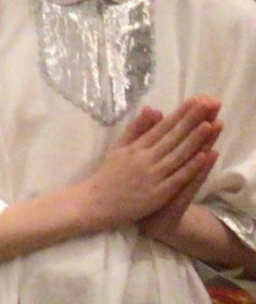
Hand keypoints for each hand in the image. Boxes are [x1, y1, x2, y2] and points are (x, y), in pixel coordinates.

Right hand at [77, 97, 220, 232]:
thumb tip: (152, 109)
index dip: (181, 113)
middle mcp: (144, 159)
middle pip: (173, 137)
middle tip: (210, 103)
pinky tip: (203, 156)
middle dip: (192, 120)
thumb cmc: (107, 176)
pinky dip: (190, 167)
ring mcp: (151, 176)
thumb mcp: (118, 148)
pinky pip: (176, 178)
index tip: (198, 99)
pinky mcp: (156, 194)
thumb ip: (136, 129)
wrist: (93, 204)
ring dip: (195, 140)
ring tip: (211, 124)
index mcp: (135, 147)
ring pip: (177, 155)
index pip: (162, 127)